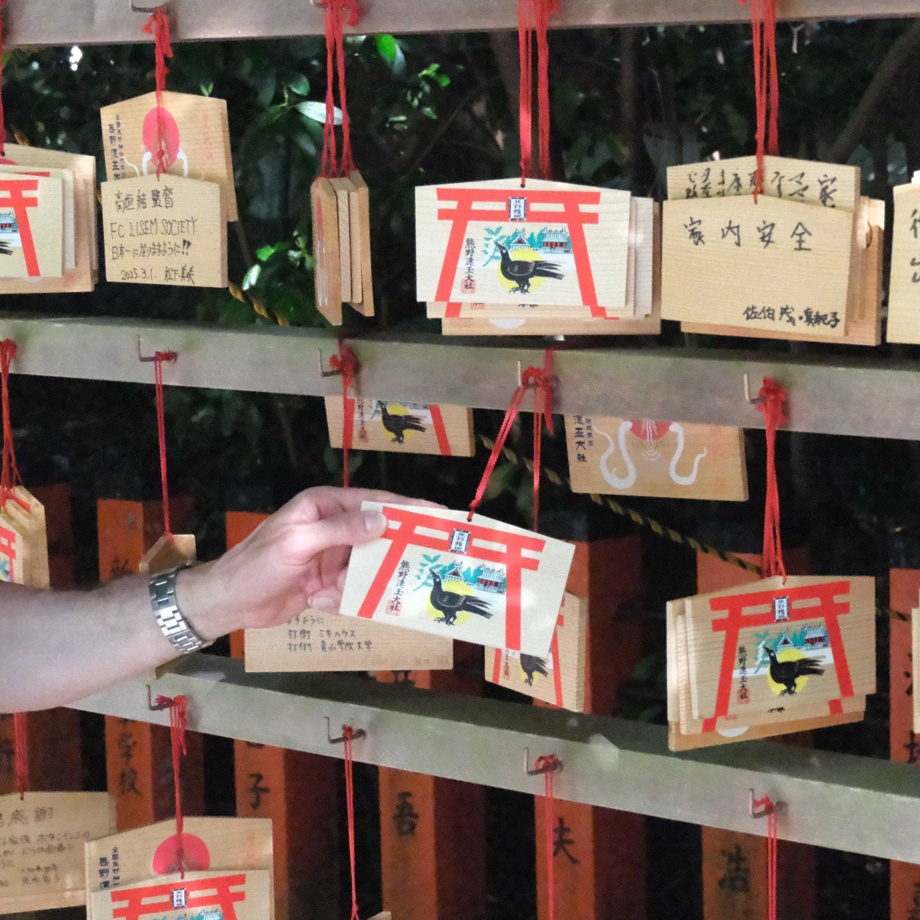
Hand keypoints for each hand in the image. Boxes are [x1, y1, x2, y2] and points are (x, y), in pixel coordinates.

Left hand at [178, 487, 439, 637]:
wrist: (229, 602)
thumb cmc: (258, 564)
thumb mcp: (298, 542)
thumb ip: (340, 530)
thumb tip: (382, 519)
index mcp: (323, 506)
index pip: (372, 501)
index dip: (405, 507)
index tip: (437, 513)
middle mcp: (330, 527)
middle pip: (376, 534)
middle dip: (395, 548)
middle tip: (427, 558)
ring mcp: (330, 555)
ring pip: (368, 564)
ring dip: (369, 578)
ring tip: (375, 587)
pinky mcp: (327, 582)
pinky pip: (354, 587)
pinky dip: (349, 596)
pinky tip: (335, 601)